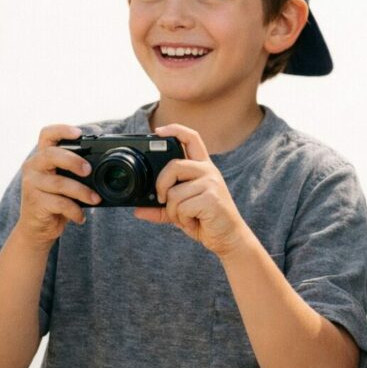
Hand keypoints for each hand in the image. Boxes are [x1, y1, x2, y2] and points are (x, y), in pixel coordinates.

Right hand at [15, 124, 100, 249]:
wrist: (38, 228)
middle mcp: (33, 167)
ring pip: (60, 183)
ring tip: (96, 199)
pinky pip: (60, 203)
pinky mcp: (35, 202)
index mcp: (42, 156)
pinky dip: (75, 210)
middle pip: (51, 154)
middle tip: (89, 170)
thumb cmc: (56, 199)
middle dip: (74, 160)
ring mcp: (32, 184)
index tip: (79, 133)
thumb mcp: (65, 180)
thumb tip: (107, 164)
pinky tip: (81, 216)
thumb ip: (77, 170)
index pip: (47, 134)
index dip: (62, 130)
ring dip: (82, 192)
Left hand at [133, 124, 248, 256]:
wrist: (228, 237)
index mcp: (202, 167)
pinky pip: (181, 207)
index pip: (191, 138)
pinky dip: (181, 219)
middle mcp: (208, 171)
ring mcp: (211, 183)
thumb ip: (161, 208)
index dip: (175, 130)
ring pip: (174, 192)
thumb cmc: (205, 220)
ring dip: (173, 211)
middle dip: (161, 185)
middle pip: (174, 165)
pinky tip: (194, 221)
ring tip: (187, 217)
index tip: (158, 131)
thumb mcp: (180, 211)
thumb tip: (137, 209)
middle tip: (162, 199)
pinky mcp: (211, 198)